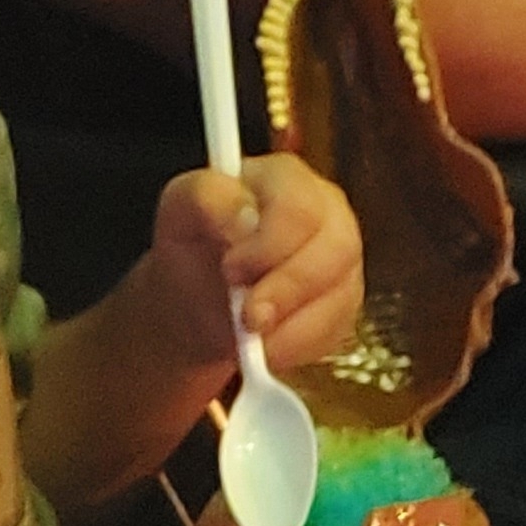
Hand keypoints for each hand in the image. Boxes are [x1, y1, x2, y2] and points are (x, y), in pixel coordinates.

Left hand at [139, 154, 364, 377]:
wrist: (198, 300)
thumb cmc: (194, 247)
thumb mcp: (179, 212)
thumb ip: (205, 199)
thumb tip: (245, 218)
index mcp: (286, 178)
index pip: (299, 204)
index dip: (269, 245)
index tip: (231, 271)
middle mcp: (327, 210)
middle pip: (337, 247)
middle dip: (288, 290)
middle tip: (248, 319)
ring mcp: (342, 257)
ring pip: (343, 292)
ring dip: (294, 326)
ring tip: (253, 339)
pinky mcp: (345, 300)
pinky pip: (339, 328)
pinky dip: (300, 346)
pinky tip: (269, 347)